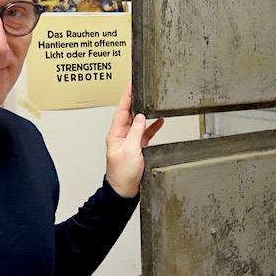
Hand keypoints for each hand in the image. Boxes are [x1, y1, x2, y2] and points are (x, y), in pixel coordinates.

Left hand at [105, 82, 163, 197]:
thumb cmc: (122, 175)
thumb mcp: (130, 151)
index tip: (131, 84)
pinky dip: (153, 127)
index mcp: (115, 134)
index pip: (122, 110)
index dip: (127, 96)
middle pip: (130, 114)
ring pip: (139, 123)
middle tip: (141, 87)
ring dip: (146, 113)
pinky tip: (160, 121)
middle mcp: (122, 136)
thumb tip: (141, 117)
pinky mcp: (138, 148)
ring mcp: (130, 142)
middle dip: (136, 100)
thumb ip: (136, 132)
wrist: (125, 191)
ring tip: (152, 101)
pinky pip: (146, 133)